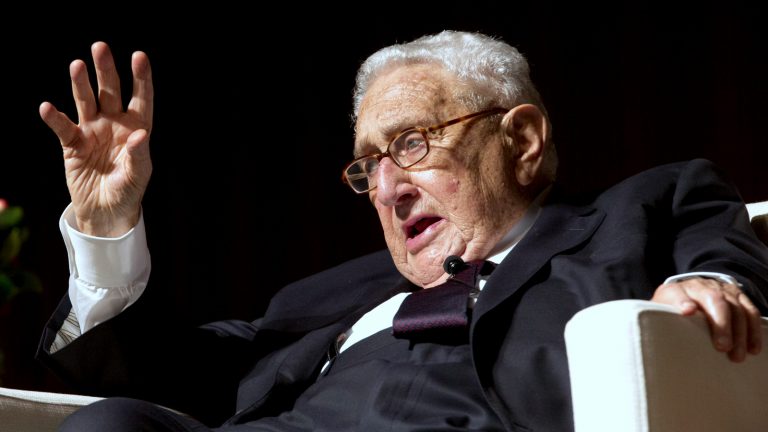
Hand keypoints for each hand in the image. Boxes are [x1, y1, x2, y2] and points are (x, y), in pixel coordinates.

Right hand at [40, 42, 152, 236]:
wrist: (106, 212)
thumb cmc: (128, 191)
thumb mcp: (138, 175)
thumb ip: (139, 154)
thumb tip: (140, 135)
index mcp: (136, 128)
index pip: (140, 98)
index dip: (141, 78)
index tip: (139, 56)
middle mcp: (114, 124)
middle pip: (110, 92)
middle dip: (106, 70)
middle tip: (100, 47)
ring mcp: (92, 131)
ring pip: (86, 102)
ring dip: (81, 84)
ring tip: (77, 65)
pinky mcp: (72, 144)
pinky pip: (63, 128)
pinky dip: (55, 118)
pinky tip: (47, 107)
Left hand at [652, 277, 761, 361]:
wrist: (687, 292)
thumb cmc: (671, 312)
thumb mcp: (660, 315)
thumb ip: (657, 323)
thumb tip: (651, 342)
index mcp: (674, 291)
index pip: (678, 294)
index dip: (683, 301)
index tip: (687, 312)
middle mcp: (698, 286)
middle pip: (713, 299)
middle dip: (720, 324)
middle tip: (722, 347)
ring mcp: (720, 288)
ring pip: (735, 306)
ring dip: (740, 332)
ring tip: (737, 355)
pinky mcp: (736, 295)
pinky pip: (749, 310)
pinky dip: (753, 330)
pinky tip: (752, 348)